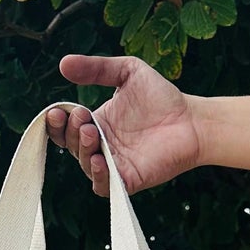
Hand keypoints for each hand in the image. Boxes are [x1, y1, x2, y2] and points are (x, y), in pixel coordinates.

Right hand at [48, 55, 203, 196]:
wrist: (192, 119)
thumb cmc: (161, 96)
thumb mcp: (127, 72)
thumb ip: (97, 68)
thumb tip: (63, 64)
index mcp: (96, 122)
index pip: (65, 126)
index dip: (56, 122)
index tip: (58, 111)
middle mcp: (101, 145)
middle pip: (72, 145)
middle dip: (71, 132)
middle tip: (83, 117)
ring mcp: (114, 164)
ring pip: (85, 165)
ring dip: (83, 149)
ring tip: (93, 132)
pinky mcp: (128, 179)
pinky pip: (104, 185)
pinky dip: (98, 175)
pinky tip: (99, 160)